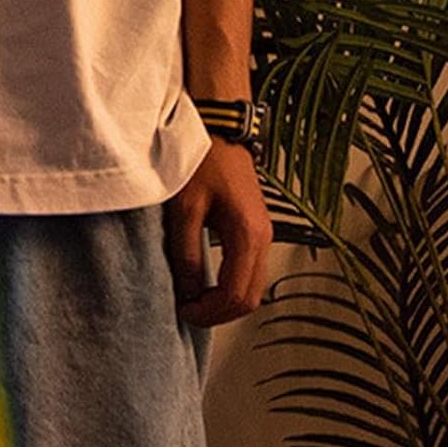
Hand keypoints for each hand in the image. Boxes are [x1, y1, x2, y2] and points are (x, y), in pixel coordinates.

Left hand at [163, 140, 272, 326]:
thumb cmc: (202, 164)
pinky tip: (205, 286)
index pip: (235, 295)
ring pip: (252, 290)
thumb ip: (186, 257)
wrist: (221, 132)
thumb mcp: (184, 213)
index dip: (208, 312)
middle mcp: (264, 238)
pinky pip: (250, 275)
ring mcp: (264, 236)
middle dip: (218, 314)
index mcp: (247, 235)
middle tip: (187, 310)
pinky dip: (230, 289)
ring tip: (193, 299)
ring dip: (224, 304)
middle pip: (249, 300)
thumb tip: (189, 294)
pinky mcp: (257, 233)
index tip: (183, 311)